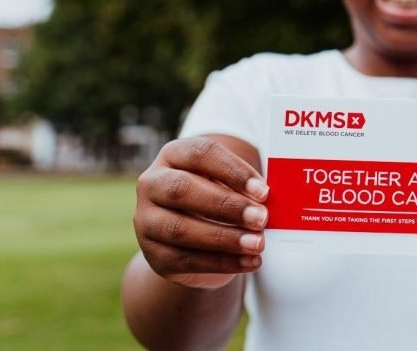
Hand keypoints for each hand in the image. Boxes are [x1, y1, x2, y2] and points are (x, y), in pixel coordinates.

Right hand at [133, 137, 268, 288]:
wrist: (194, 241)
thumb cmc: (219, 200)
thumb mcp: (229, 185)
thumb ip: (245, 187)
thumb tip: (270, 199)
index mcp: (174, 155)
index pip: (201, 153)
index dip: (233, 170)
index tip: (263, 190)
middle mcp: (152, 184)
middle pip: (182, 189)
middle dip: (226, 205)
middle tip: (261, 218)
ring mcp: (146, 220)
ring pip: (179, 228)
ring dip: (224, 238)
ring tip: (257, 244)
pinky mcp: (153, 254)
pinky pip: (185, 259)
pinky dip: (222, 262)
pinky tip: (249, 261)